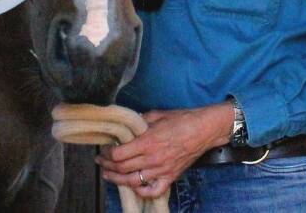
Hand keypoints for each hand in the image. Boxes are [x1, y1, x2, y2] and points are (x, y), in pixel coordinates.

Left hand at [97, 102, 233, 198]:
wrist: (205, 130)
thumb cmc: (183, 119)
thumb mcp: (157, 114)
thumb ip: (139, 121)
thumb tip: (127, 125)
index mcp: (148, 141)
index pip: (119, 154)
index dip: (107, 153)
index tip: (104, 149)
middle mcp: (153, 158)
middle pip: (122, 168)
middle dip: (107, 166)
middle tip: (101, 161)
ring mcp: (162, 170)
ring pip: (132, 181)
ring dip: (117, 179)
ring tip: (108, 175)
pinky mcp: (170, 176)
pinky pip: (153, 190)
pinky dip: (141, 191)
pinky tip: (133, 186)